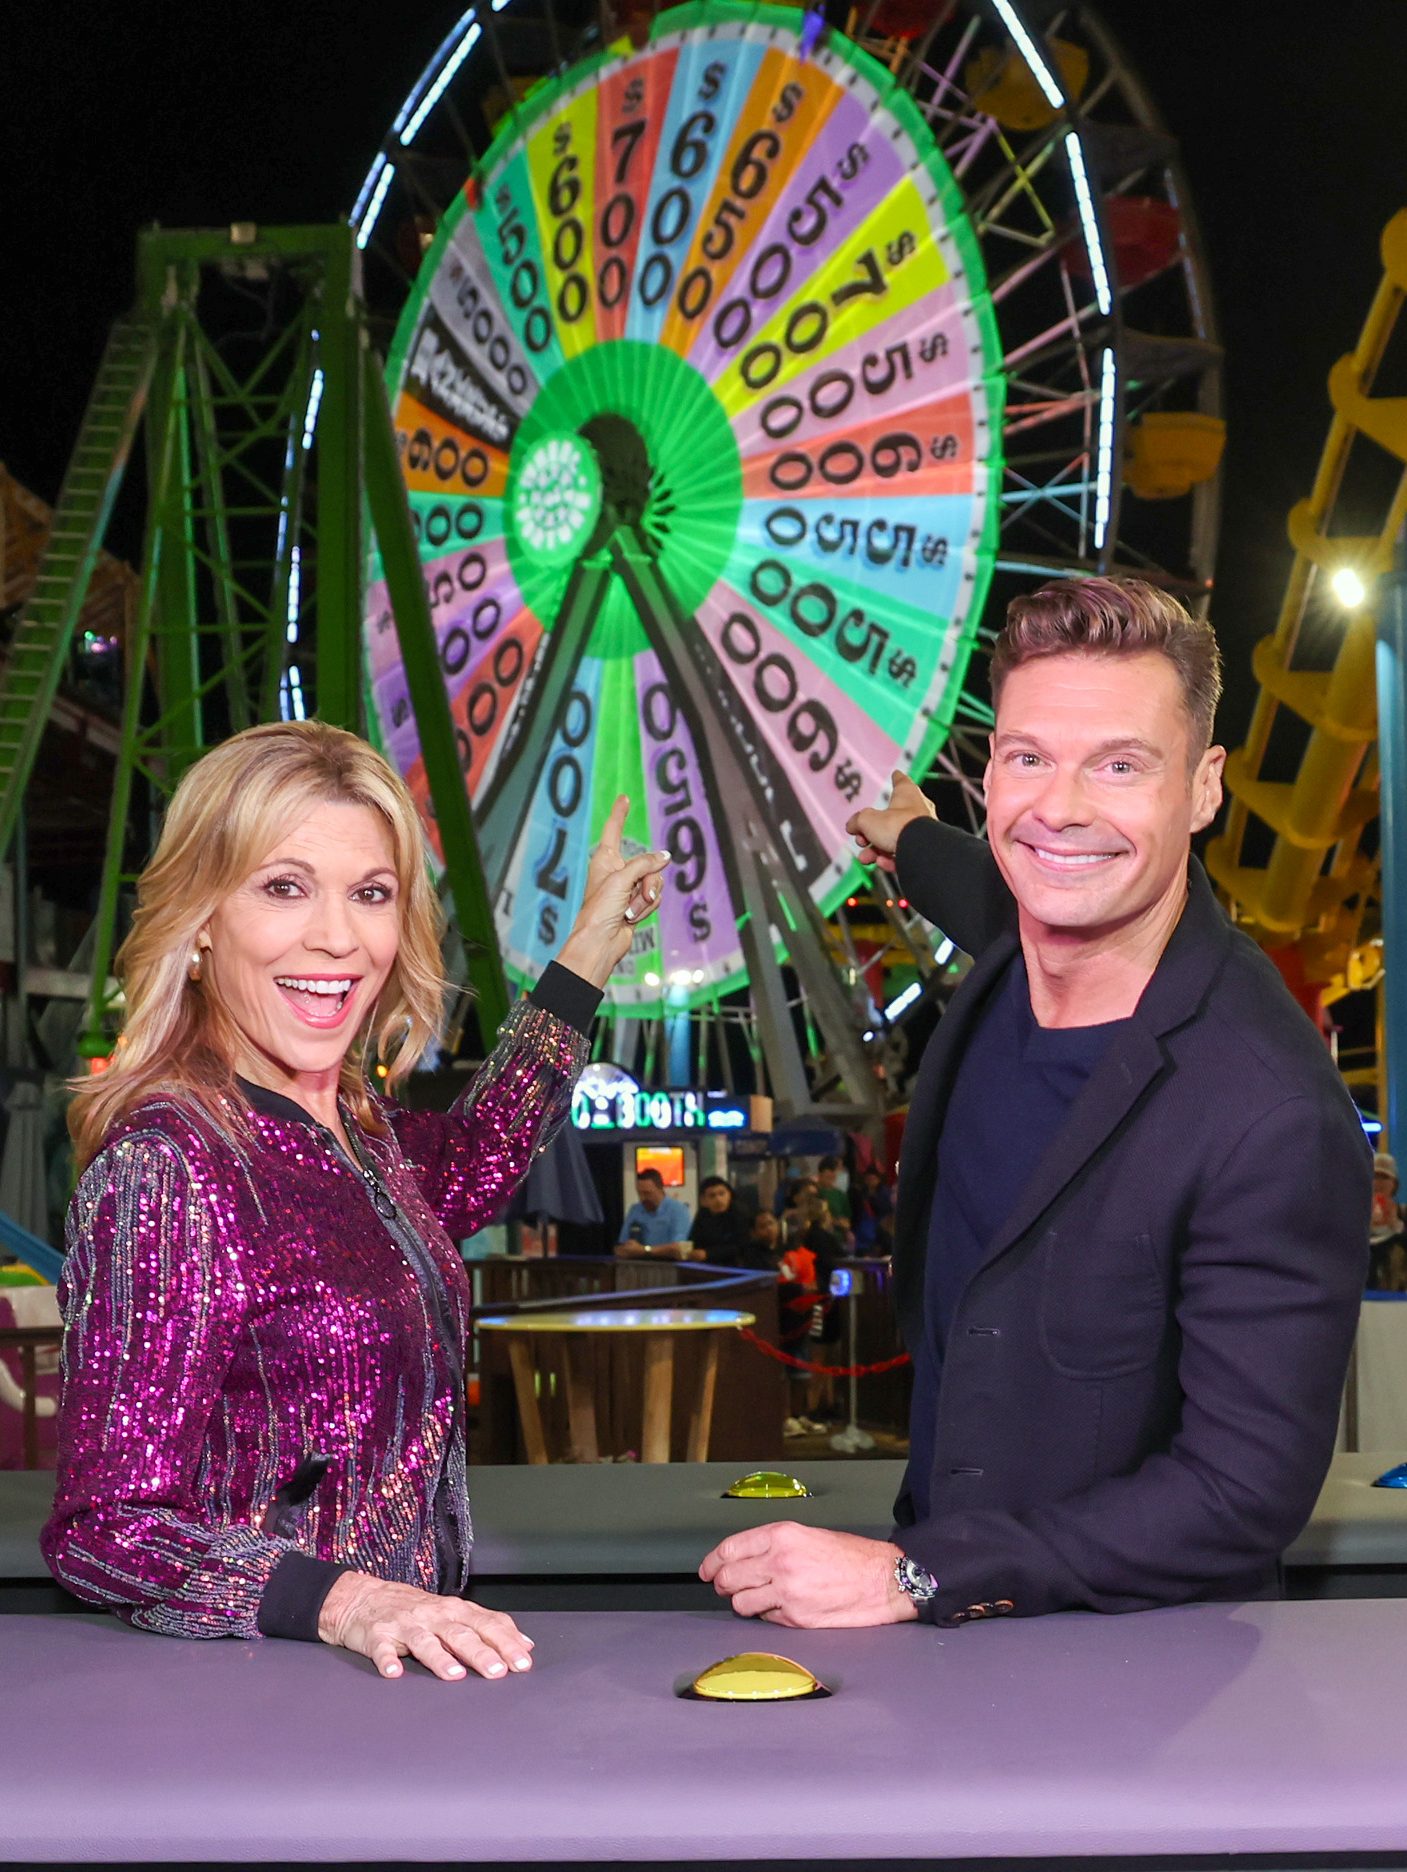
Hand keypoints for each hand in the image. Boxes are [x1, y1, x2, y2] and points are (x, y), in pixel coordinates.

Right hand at [318, 1571, 534, 1680]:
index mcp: (455, 1611)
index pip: (486, 1625)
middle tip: (498, 1671)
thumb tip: (525, 1644)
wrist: (363, 1597)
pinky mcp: (377, 1636)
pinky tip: (394, 1672)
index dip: (506, 1642)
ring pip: (425, 1642)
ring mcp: (405, 1625)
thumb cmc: (416, 1609)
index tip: (523, 1661)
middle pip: (461, 1634)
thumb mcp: (454, 1612)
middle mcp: (433, 1615)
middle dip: (481, 1652)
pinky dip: (388, 1660)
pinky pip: (382, 1649)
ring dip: (440, 1658)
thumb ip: (488, 1626)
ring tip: (454, 1675)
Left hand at [557, 794, 669, 987]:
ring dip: (647, 897)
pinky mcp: (636, 903)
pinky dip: (647, 908)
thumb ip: (645, 864)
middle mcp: (616, 870)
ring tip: (629, 911)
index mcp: (604, 859)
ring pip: (655, 880)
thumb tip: (665, 856)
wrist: (601, 941)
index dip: (619, 813)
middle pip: (648, 861)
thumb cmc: (600, 909)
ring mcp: (628, 887)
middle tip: (636, 893)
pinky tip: (631, 918)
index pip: (614, 829)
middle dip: (648, 880)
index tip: (624, 798)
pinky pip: (654, 896)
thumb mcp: (622, 879)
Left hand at [698, 1523, 916, 1627]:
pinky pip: (765, 1619)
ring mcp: (787, 1592)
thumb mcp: (807, 1535)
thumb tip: (741, 1559)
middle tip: (724, 1586)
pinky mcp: (796, 1618)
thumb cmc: (850, 1556)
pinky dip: (767, 1615)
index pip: (729, 1549)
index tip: (706, 1569)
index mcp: (782, 1535)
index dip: (711, 1561)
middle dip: (722, 1584)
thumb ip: (773, 1545)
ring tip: (754, 1598)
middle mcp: (780, 1562)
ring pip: (741, 1603)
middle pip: (729, 1578)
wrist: (882, 1580)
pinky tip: (779, 1607)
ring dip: (743, 1602)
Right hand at [845, 770, 935, 873]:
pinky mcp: (921, 851)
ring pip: (893, 840)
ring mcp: (921, 832)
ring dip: (875, 850)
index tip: (896, 774)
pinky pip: (901, 855)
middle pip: (889, 819)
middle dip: (870, 832)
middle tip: (861, 838)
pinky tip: (880, 862)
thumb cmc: (899, 827)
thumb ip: (857, 821)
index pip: (902, 782)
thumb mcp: (866, 819)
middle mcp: (918, 811)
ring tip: (866, 857)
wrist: (918, 852)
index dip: (896, 779)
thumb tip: (851, 826)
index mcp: (908, 794)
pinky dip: (889, 860)